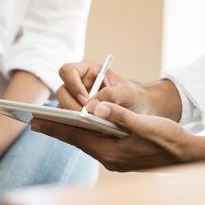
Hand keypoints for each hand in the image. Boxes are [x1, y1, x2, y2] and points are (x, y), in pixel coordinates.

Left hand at [31, 101, 204, 170]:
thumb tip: (93, 108)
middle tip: (35, 122)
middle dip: (56, 130)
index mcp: (110, 152)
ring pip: (85, 142)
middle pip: (77, 140)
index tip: (35, 122)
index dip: (55, 128)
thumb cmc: (169, 140)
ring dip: (69, 132)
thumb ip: (118, 115)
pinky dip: (83, 135)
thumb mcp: (144, 125)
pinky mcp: (120, 156)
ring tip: (51, 123)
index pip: (76, 137)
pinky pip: (95, 144)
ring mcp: (114, 159)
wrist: (186, 156)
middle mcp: (108, 158)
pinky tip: (79, 129)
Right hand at [57, 62, 181, 121]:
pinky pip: (70, 122)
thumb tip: (91, 105)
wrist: (142, 112)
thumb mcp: (128, 93)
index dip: (72, 84)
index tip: (85, 100)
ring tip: (91, 126)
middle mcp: (78, 86)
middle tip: (87, 117)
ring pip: (62, 109)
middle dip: (72, 106)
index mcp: (87, 72)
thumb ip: (111, 95)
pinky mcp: (79, 118)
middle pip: (61, 93)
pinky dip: (77, 127)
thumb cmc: (135, 96)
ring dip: (73, 118)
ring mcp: (77, 103)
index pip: (67, 71)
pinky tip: (90, 132)